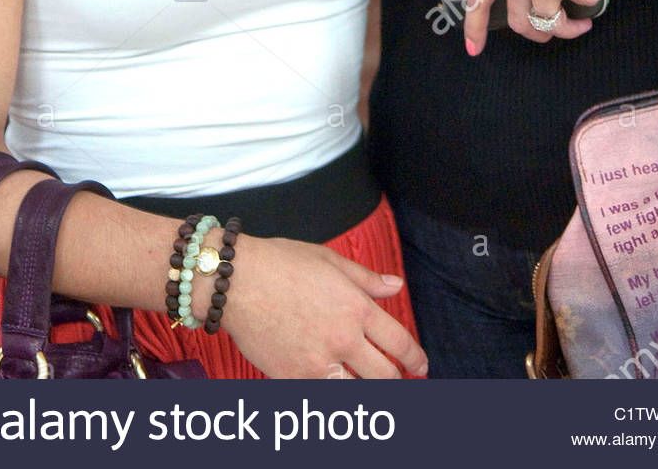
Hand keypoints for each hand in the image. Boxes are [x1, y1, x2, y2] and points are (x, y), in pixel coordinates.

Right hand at [211, 232, 427, 378]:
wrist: (236, 281)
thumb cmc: (280, 263)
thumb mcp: (329, 260)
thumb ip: (366, 279)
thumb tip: (395, 286)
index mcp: (356, 308)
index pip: (399, 343)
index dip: (415, 359)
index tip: (421, 366)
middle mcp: (343, 339)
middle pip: (385, 377)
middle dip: (397, 381)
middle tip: (400, 382)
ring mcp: (318, 363)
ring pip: (357, 394)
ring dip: (367, 393)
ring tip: (368, 389)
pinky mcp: (293, 379)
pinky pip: (322, 397)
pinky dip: (333, 397)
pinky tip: (335, 389)